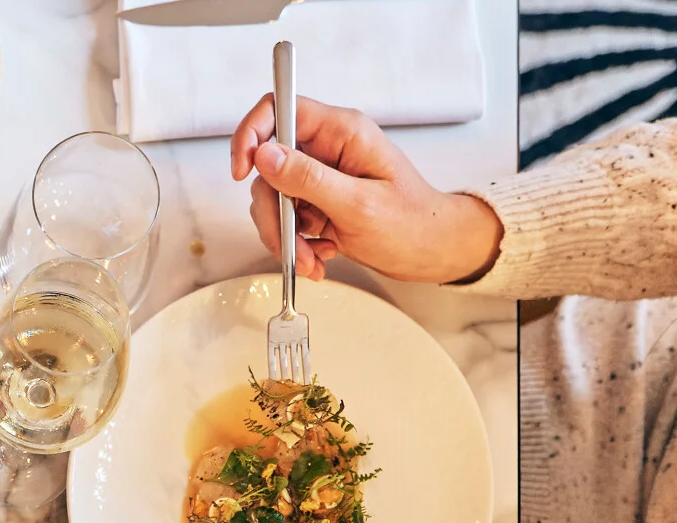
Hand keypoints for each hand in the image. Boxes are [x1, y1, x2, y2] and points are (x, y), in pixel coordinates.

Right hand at [229, 94, 503, 283]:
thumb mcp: (358, 204)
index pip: (280, 109)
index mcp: (342, 133)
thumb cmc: (413, 225)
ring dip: (285, 235)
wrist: (434, 252)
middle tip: (288, 242)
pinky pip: (287, 217)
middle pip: (268, 165)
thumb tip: (264, 155)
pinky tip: (320, 253)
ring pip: (273, 197)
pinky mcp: (319, 200)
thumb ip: (308, 178)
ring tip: (311, 258)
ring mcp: (322, 175)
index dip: (252, 134)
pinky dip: (296, 243)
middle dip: (272, 210)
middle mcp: (328, 148)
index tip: (243, 170)